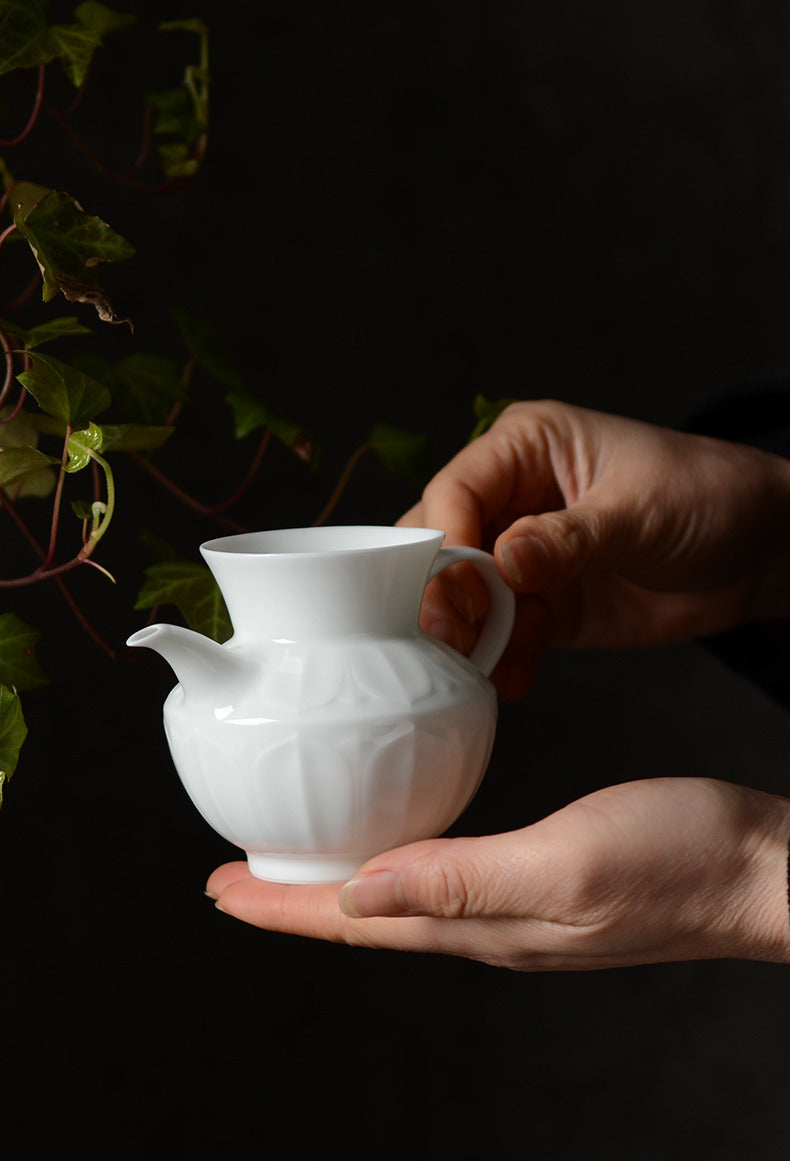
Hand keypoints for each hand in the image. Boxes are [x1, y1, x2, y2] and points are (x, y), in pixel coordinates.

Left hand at [205, 778, 789, 969]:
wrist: (763, 867)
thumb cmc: (681, 859)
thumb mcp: (567, 861)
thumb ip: (464, 879)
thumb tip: (362, 894)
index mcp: (488, 925)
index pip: (359, 924)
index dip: (284, 907)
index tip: (218, 888)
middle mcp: (494, 925)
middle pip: (369, 919)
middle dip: (297, 898)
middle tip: (237, 874)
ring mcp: (522, 908)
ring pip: (404, 902)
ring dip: (344, 885)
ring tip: (301, 860)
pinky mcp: (548, 881)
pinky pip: (448, 879)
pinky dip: (403, 864)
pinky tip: (404, 840)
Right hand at [400, 401, 789, 698]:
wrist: (761, 555)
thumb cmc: (708, 496)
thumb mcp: (641, 512)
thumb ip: (570, 539)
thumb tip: (504, 560)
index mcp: (526, 448)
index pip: (457, 489)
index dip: (446, 539)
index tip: (458, 586)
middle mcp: (513, 499)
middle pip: (440, 542)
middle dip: (439, 590)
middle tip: (450, 632)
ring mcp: (525, 557)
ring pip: (464, 597)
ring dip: (465, 634)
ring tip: (476, 667)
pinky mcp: (546, 606)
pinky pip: (506, 636)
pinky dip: (503, 660)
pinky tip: (511, 681)